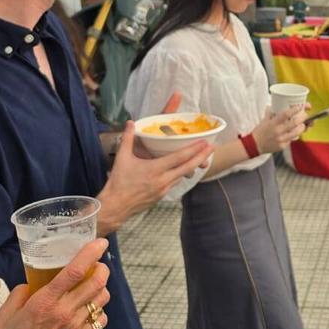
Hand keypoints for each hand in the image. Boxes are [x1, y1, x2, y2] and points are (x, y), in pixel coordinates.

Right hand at [0, 239, 110, 328]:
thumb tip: (31, 283)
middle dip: (102, 268)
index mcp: (45, 302)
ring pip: (102, 299)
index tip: (100, 242)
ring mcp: (75, 327)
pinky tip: (88, 308)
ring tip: (92, 285)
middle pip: (97, 283)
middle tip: (97, 264)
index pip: (75, 271)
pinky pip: (100, 319)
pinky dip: (99, 310)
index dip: (91, 253)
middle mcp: (64, 312)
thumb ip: (20, 292)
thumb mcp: (6, 311)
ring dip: (101, 288)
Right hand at [98, 120, 212, 232]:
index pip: (179, 158)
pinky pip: (176, 182)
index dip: (193, 150)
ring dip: (193, 166)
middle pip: (188, 167)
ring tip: (202, 157)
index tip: (204, 142)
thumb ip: (128, 138)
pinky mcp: (162, 196)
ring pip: (183, 176)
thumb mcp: (122, 158)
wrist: (115, 206)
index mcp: (155, 169)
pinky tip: (185, 169)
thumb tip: (130, 122)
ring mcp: (164, 189)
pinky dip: (182, 174)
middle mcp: (163, 180)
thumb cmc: (118, 182)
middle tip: (212, 147)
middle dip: (201, 157)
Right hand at [251, 105, 307, 153]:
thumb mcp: (264, 120)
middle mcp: (278, 131)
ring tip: (302, 125)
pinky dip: (294, 136)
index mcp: (273, 123)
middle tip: (305, 115)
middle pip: (295, 123)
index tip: (300, 106)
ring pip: (297, 133)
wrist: (254, 145)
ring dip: (302, 127)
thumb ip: (271, 113)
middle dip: (303, 117)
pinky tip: (293, 133)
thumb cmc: (259, 132)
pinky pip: (292, 140)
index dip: (295, 109)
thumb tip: (274, 105)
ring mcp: (281, 139)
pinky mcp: (283, 146)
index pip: (286, 114)